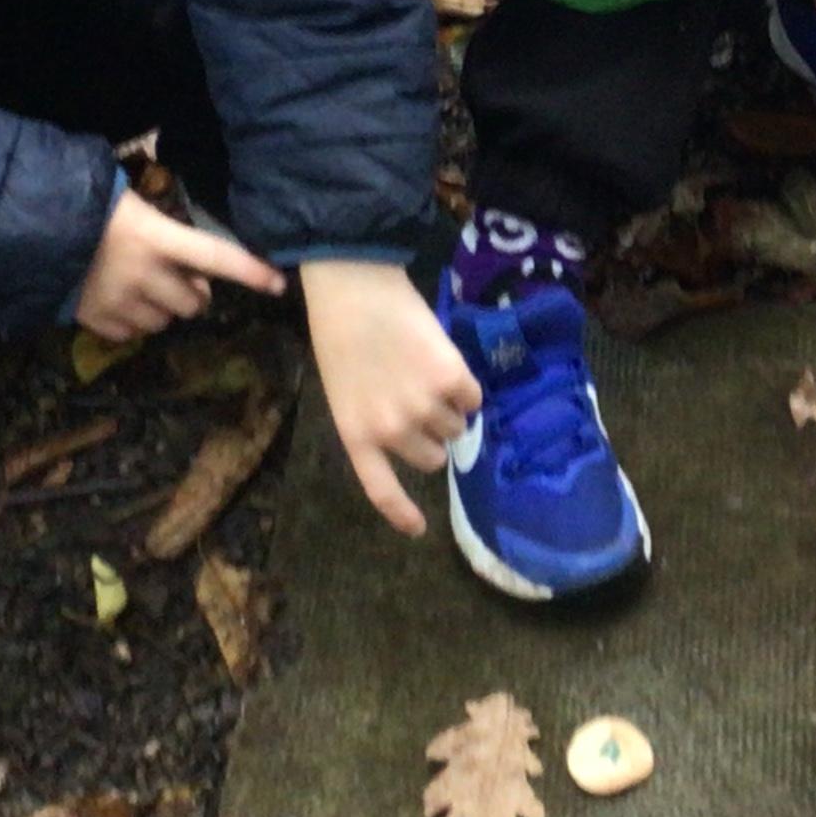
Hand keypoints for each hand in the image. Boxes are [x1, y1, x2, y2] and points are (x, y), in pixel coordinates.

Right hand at [74, 190, 283, 340]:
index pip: (216, 257)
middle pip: (194, 303)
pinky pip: (131, 334)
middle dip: (193, 294)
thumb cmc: (90, 206)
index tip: (278, 285)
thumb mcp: (135, 205)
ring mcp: (119, 301)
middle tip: (179, 280)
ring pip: (165, 323)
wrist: (32, 225)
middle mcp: (143, 273)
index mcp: (155, 237)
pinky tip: (118, 300)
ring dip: (163, 309)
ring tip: (143, 288)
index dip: (250, 271)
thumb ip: (167, 232)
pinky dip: (131, 322)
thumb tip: (198, 265)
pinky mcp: (96, 320)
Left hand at [300, 261, 481, 535]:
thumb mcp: (346, 389)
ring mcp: (423, 406)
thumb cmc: (341, 333)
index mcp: (357, 434)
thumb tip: (422, 439)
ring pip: (457, 427)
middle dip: (433, 436)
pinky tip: (444, 361)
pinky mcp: (451, 379)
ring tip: (428, 374)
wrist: (354, 286)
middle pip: (432, 458)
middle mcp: (391, 430)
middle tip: (422, 403)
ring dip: (450, 409)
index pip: (381, 489)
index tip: (418, 530)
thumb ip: (375, 419)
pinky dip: (466, 385)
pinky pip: (474, 398)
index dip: (401, 513)